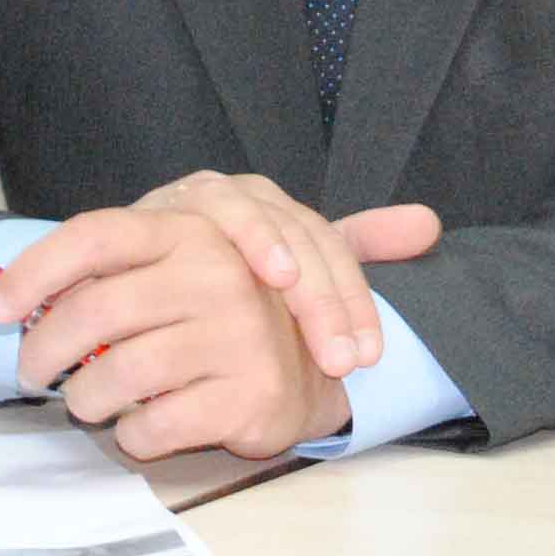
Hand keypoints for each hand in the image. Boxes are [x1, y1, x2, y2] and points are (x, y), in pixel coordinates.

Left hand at [0, 203, 410, 460]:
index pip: (94, 235)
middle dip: (41, 353)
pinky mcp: (249, 393)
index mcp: (193, 232)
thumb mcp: (172, 272)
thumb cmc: (218, 319)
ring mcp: (238, 333)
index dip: (33, 271)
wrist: (314, 367)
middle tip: (33, 373)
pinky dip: (132, 436)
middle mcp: (218, 273)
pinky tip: (144, 425)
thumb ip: (103, 271)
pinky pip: (149, 427)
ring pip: (112, 376)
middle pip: (90, 312)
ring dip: (84, 399)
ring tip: (90, 400)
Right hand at [128, 170, 440, 379]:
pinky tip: (238, 283)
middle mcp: (242, 196)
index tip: (366, 357)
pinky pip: (174, 227)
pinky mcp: (140, 215)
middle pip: (301, 236)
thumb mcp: (288, 258)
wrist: (124, 260)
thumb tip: (430, 222)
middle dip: (325, 298)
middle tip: (342, 359)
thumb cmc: (213, 266)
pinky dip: (210, 248)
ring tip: (296, 299)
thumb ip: (357, 240)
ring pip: (251, 219)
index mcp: (280, 208)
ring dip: (276, 257)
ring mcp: (193, 200)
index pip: (332, 249)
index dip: (353, 300)